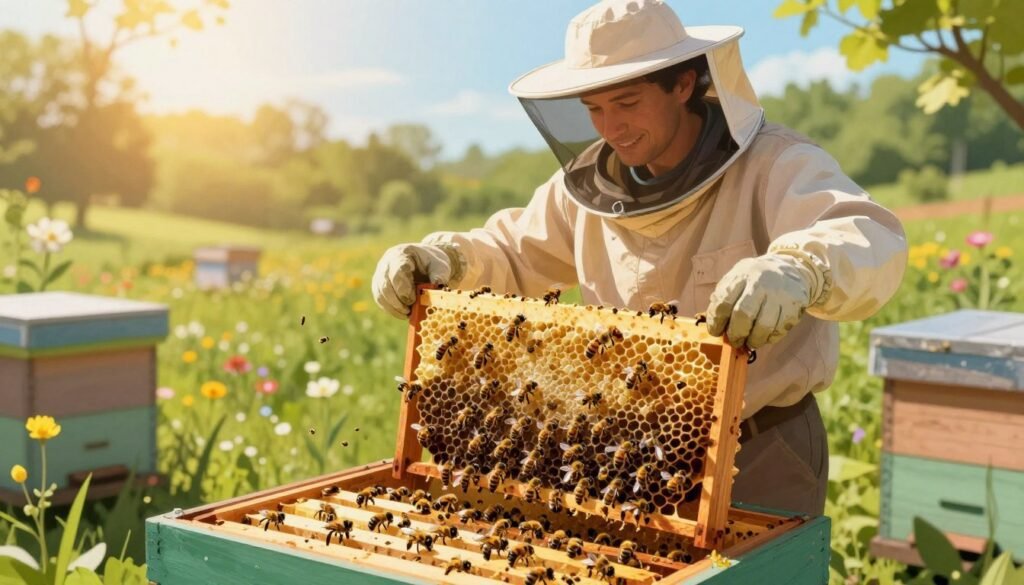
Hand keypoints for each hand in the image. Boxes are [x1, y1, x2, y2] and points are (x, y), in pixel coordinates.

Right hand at [372, 243, 463, 318]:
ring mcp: (380, 274)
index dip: (403, 289)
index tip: (412, 300)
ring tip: (407, 314)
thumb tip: (436, 287)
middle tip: (410, 311)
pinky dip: (390, 309)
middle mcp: (387, 263)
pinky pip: (380, 299)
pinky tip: (402, 313)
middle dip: (397, 301)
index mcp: (401, 254)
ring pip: (380, 294)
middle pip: (385, 285)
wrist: (423, 261)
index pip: (397, 272)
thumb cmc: (431, 263)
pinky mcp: (378, 285)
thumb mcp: (440, 266)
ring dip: (393, 307)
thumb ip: (439, 276)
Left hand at [705, 253, 820, 349]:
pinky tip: (765, 336)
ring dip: (753, 340)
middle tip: (734, 341)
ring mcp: (779, 294)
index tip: (715, 332)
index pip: (723, 302)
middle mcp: (760, 283)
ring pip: (763, 326)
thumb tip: (714, 325)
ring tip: (750, 342)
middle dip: (735, 334)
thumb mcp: (737, 278)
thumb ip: (724, 298)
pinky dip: (770, 338)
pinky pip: (779, 330)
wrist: (789, 268)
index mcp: (741, 276)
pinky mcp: (794, 305)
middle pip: (743, 315)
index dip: (716, 322)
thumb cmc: (755, 279)